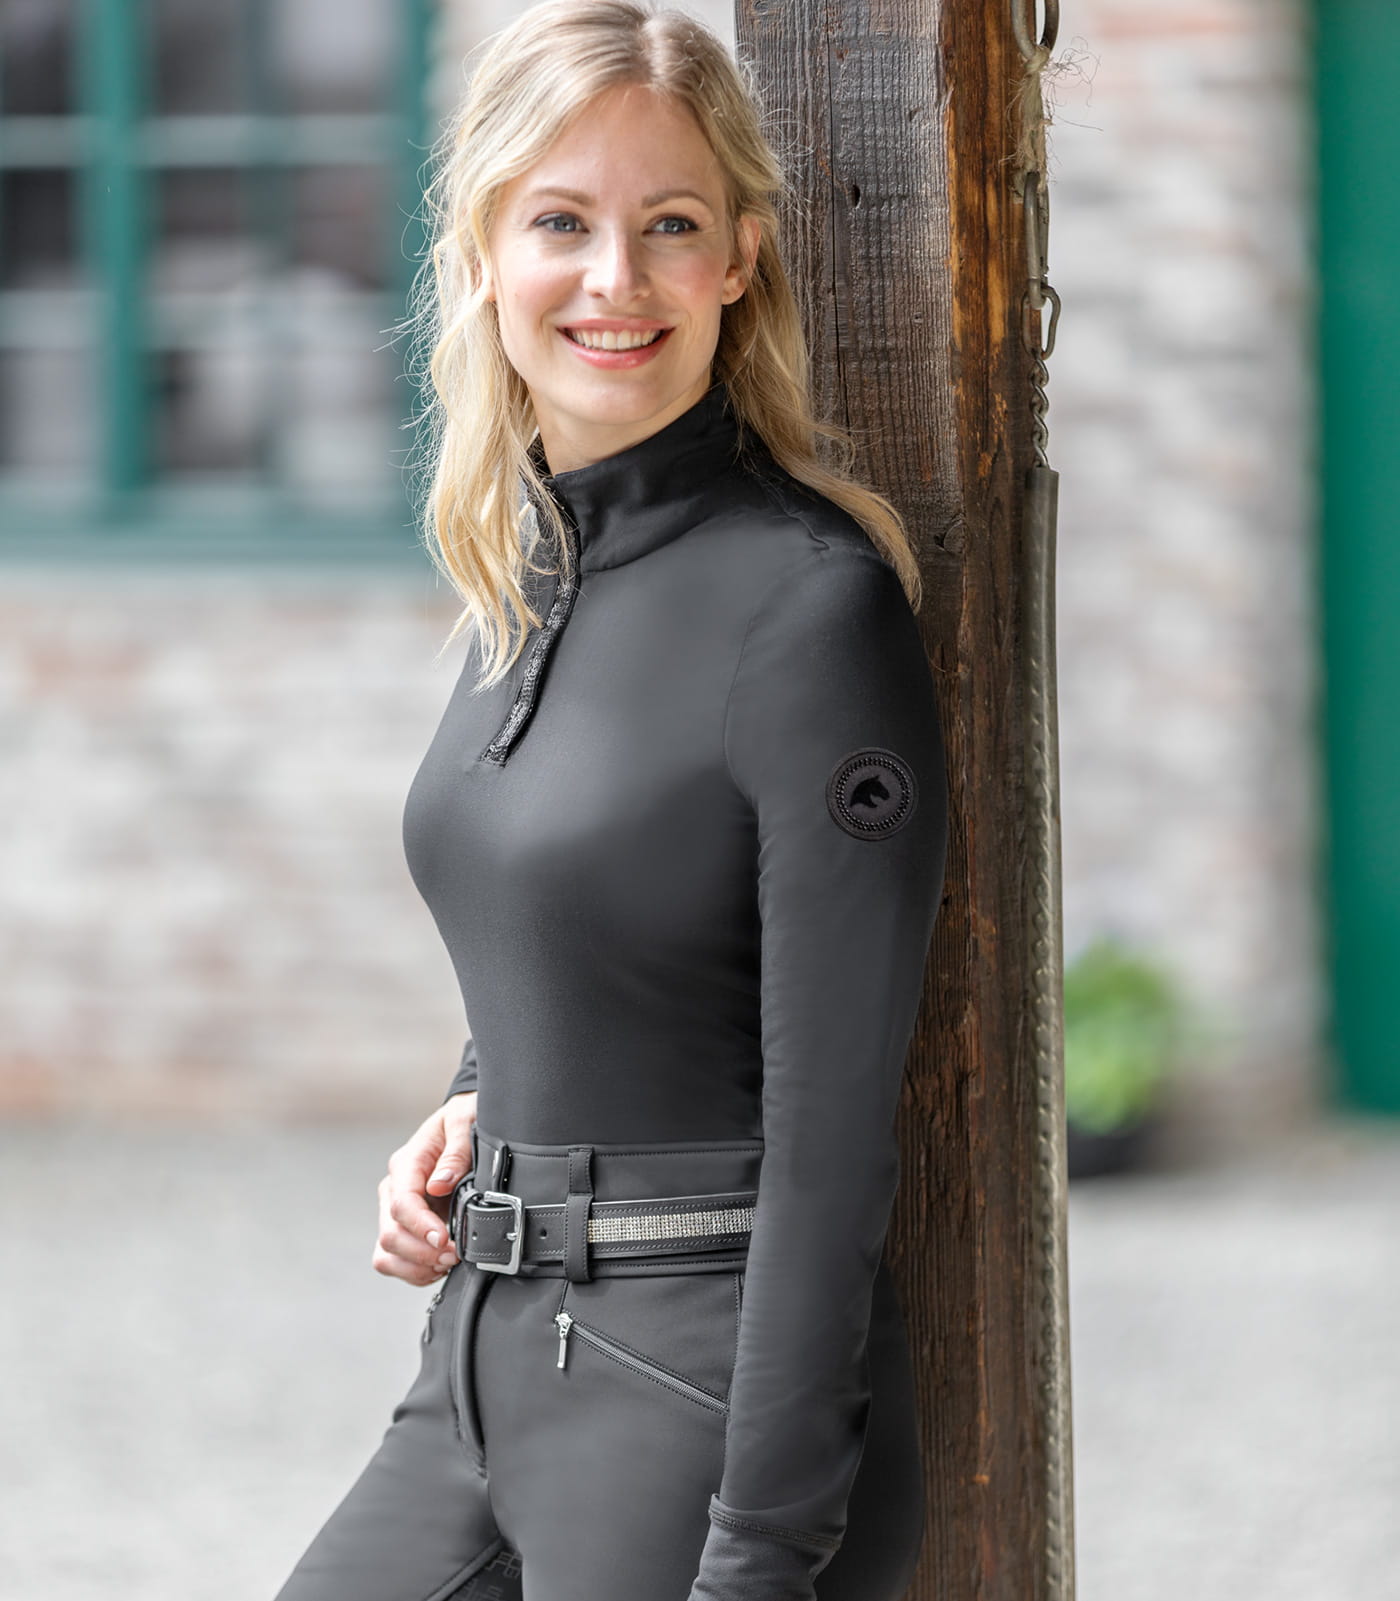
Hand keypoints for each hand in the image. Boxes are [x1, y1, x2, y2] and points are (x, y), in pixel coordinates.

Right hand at [373, 1091, 477, 1286]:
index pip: (401, 1204)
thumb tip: (440, 1183)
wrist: (464, 1123)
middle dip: (422, 1253)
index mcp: (407, 1164)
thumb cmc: (465, 1120)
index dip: (421, 1227)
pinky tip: (440, 1266)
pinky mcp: (406, 1228)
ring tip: (448, 1263)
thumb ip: (456, 1152)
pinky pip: (396, 1261)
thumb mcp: (465, 1122)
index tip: (445, 1240)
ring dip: (416, 1267)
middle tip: (455, 1256)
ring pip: (386, 1253)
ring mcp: (396, 1211)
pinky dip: (416, 1271)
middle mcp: (395, 1189)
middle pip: (390, 1234)